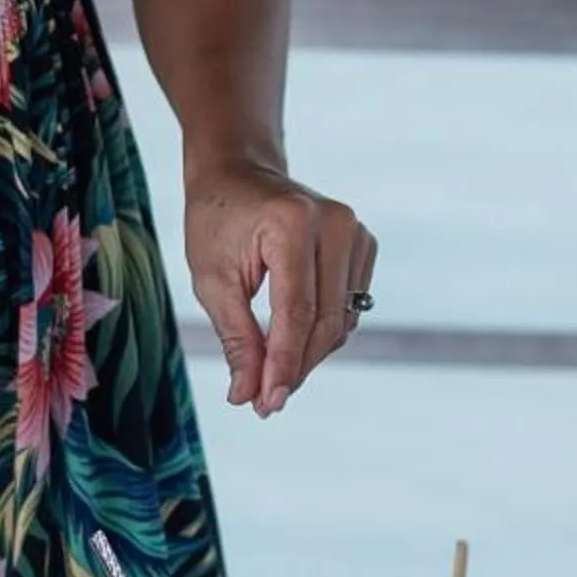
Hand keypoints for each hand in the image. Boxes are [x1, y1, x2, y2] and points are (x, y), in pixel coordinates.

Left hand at [184, 163, 374, 416]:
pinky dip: (323, 333)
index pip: (297, 312)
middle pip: (326, 321)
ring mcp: (356, 231)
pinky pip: (349, 307)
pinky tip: (293, 342)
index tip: (265, 403)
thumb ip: (237, 337)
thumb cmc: (217, 221)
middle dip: (296, 367)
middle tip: (264, 402)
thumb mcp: (212, 279)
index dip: (283, 364)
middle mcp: (336, 223)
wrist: (239, 172)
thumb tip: (249, 394)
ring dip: (309, 355)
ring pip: (342, 320)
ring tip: (272, 376)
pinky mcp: (364, 243)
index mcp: (294, 224)